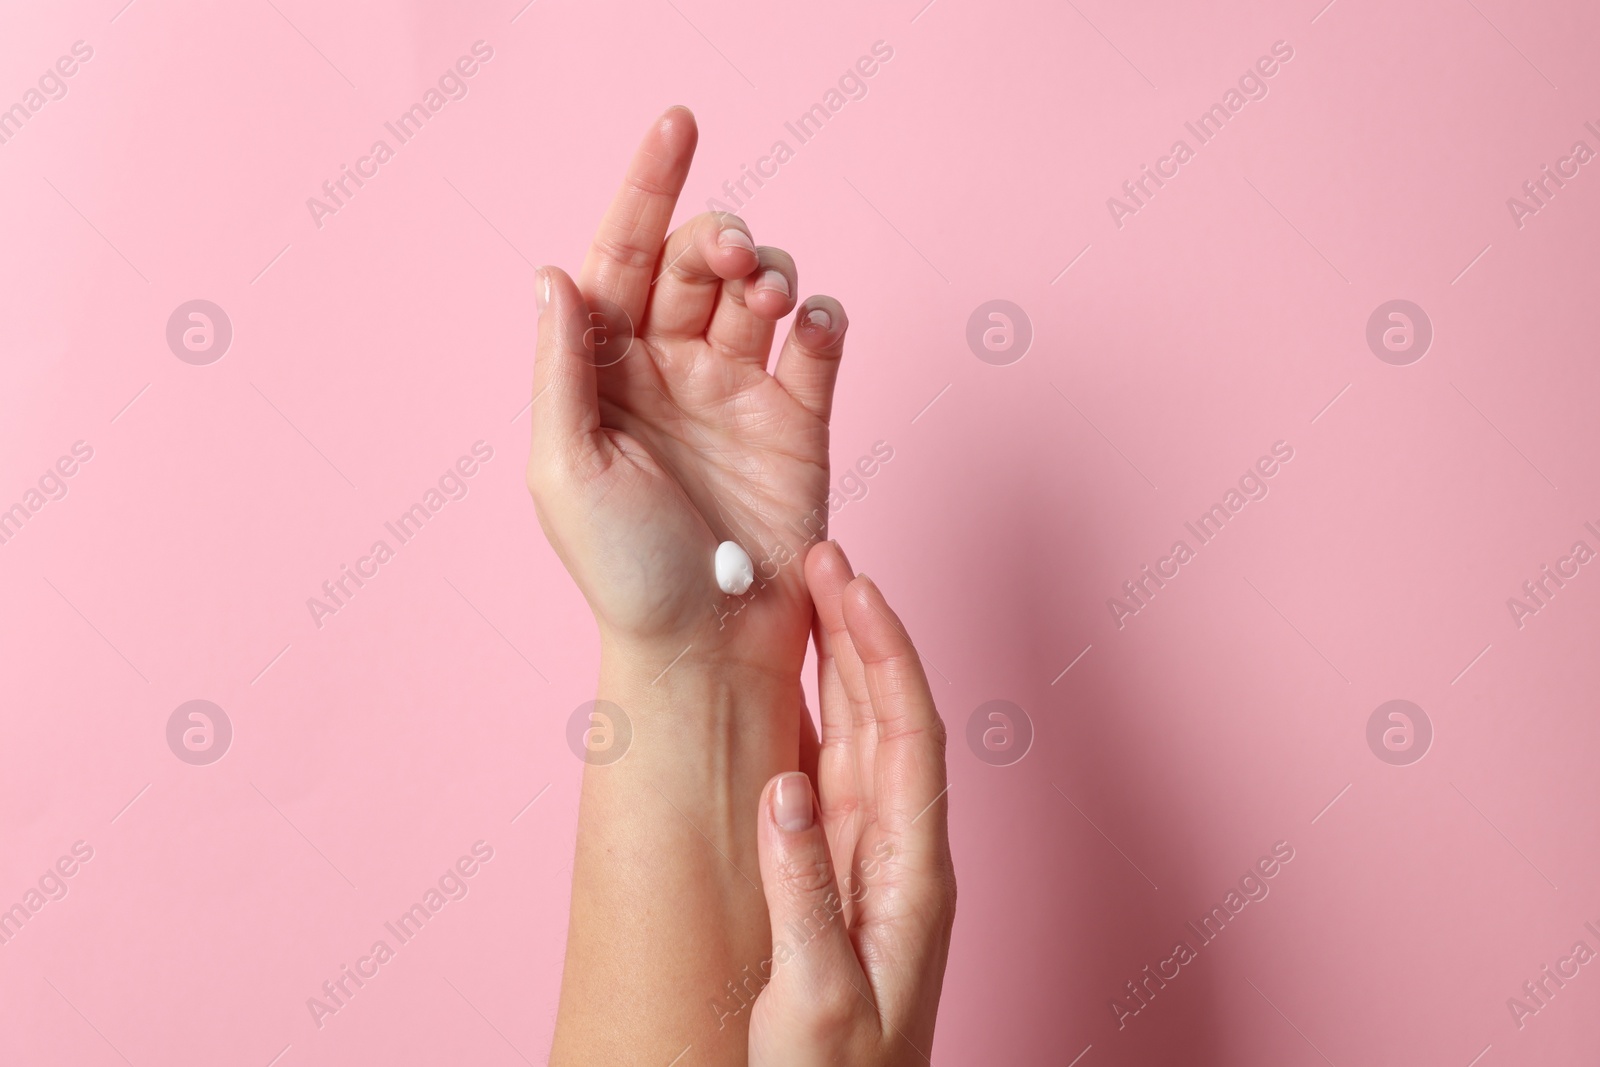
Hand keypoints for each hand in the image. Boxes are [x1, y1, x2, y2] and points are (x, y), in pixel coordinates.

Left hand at [526, 105, 848, 674]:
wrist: (707, 647)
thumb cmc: (624, 571)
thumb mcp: (564, 468)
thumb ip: (562, 366)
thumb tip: (555, 273)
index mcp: (604, 373)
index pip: (621, 256)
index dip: (644, 187)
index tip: (677, 123)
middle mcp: (670, 371)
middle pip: (693, 262)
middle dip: (714, 236)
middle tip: (729, 259)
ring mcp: (737, 394)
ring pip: (758, 291)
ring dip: (767, 271)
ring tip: (767, 299)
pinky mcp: (799, 423)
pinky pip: (816, 345)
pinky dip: (820, 319)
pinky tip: (809, 327)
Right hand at [748, 541, 956, 1064]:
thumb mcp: (818, 998)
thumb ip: (803, 893)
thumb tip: (780, 789)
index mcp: (915, 873)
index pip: (908, 734)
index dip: (884, 652)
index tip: (852, 585)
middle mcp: (903, 851)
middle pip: (891, 716)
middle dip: (864, 631)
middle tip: (824, 557)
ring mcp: (874, 858)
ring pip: (863, 736)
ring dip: (843, 662)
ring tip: (811, 596)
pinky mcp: (842, 872)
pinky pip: (831, 774)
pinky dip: (815, 717)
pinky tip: (794, 684)